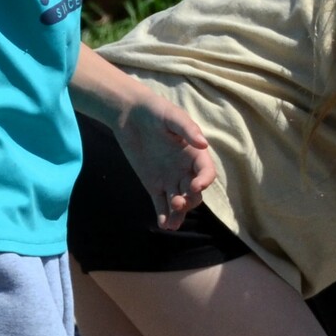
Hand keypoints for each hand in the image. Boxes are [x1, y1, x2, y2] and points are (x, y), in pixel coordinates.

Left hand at [115, 90, 215, 228]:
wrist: (128, 114)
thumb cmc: (155, 110)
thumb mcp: (172, 116)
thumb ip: (187, 129)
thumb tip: (203, 144)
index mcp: (194, 154)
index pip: (207, 172)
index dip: (205, 181)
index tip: (195, 186)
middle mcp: (185, 169)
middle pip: (194, 192)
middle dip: (189, 200)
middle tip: (177, 202)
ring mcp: (169, 179)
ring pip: (179, 201)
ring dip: (178, 213)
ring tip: (171, 225)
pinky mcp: (153, 184)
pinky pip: (160, 203)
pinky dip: (163, 214)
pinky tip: (163, 224)